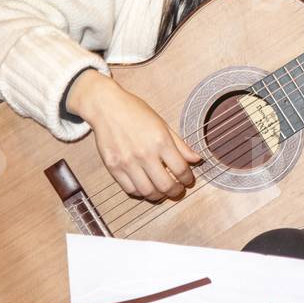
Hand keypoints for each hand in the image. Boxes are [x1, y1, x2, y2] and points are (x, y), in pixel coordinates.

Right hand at [68, 70, 200, 199]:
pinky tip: (145, 186)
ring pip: (148, 191)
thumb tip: (197, 159)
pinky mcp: (113, 167)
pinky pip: (130, 189)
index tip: (188, 180)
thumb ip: (180, 144)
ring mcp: (127, 162)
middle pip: (166, 185)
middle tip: (177, 190)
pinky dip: (140, 192)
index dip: (187, 179)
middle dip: (176, 191)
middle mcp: (144, 153)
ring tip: (162, 191)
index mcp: (160, 141)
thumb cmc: (135, 112)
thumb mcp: (162, 124)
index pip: (180, 170)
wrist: (106, 107)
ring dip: (159, 195)